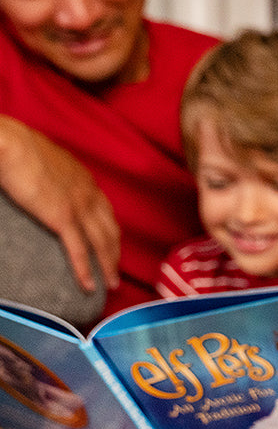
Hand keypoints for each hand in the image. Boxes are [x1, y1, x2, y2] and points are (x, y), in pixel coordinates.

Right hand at [0, 115, 119, 292]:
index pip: (106, 212)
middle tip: (116, 272)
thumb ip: (55, 177)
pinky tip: (89, 285)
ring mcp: (78, 206)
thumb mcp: (48, 162)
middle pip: (110, 230)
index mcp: (85, 180)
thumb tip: (48, 184)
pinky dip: (85, 270)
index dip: (111, 231)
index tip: (113, 246)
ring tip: (110, 285)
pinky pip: (79, 250)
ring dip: (108, 267)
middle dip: (115, 254)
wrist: (10, 143)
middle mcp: (89, 194)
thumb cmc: (21, 148)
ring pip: (102, 244)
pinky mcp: (62, 217)